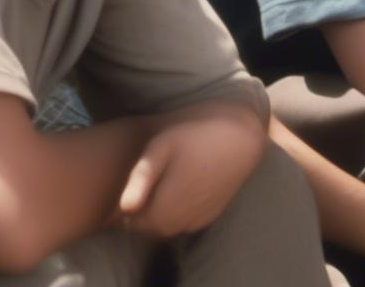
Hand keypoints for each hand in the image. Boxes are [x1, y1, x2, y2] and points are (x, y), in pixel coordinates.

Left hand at [115, 103, 264, 237]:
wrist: (240, 137)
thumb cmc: (196, 136)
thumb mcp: (163, 146)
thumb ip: (141, 177)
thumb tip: (124, 208)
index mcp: (165, 209)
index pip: (131, 224)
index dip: (123, 208)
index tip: (128, 187)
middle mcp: (181, 223)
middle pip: (149, 228)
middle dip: (141, 213)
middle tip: (142, 184)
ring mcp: (198, 220)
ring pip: (167, 227)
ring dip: (159, 214)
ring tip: (160, 183)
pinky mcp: (211, 215)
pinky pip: (185, 223)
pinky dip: (177, 213)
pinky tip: (180, 188)